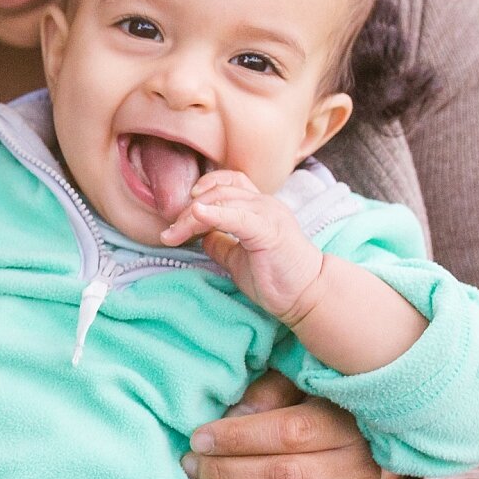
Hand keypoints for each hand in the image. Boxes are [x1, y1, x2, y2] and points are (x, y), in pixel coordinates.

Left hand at [159, 171, 326, 323]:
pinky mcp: (269, 231)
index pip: (226, 183)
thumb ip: (220, 242)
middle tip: (169, 234)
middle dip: (186, 211)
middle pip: (217, 192)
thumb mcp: (238, 256)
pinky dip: (214, 214)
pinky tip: (197, 215)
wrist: (308, 295)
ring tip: (173, 235)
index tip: (180, 215)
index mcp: (258, 207)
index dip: (201, 191)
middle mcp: (264, 203)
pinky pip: (237, 216)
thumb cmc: (277, 277)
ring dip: (191, 217)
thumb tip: (199, 235)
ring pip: (222, 201)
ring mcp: (268, 214)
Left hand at [180, 373, 402, 478]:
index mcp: (347, 424)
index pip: (289, 432)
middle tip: (190, 465)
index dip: (238, 437)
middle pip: (283, 477)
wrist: (363, 451)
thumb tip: (233, 416)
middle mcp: (355, 470)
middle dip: (227, 473)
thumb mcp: (299, 386)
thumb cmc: (319, 408)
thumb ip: (269, 393)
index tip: (199, 438)